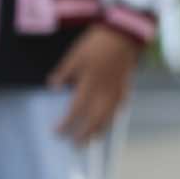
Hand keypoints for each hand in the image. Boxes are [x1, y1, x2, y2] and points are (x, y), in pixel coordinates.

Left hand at [49, 25, 141, 142]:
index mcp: (89, 84)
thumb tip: (53, 86)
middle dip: (85, 134)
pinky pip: (121, 105)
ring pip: (109, 115)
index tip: (58, 132)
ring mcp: (117, 89)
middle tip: (77, 145)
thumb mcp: (74, 55)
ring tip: (94, 139)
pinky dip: (115, 115)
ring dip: (101, 129)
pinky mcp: (126, 84)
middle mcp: (104, 91)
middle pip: (95, 119)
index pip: (76, 110)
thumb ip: (64, 72)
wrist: (123, 33)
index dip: (66, 123)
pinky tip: (112, 118)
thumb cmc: (96, 43)